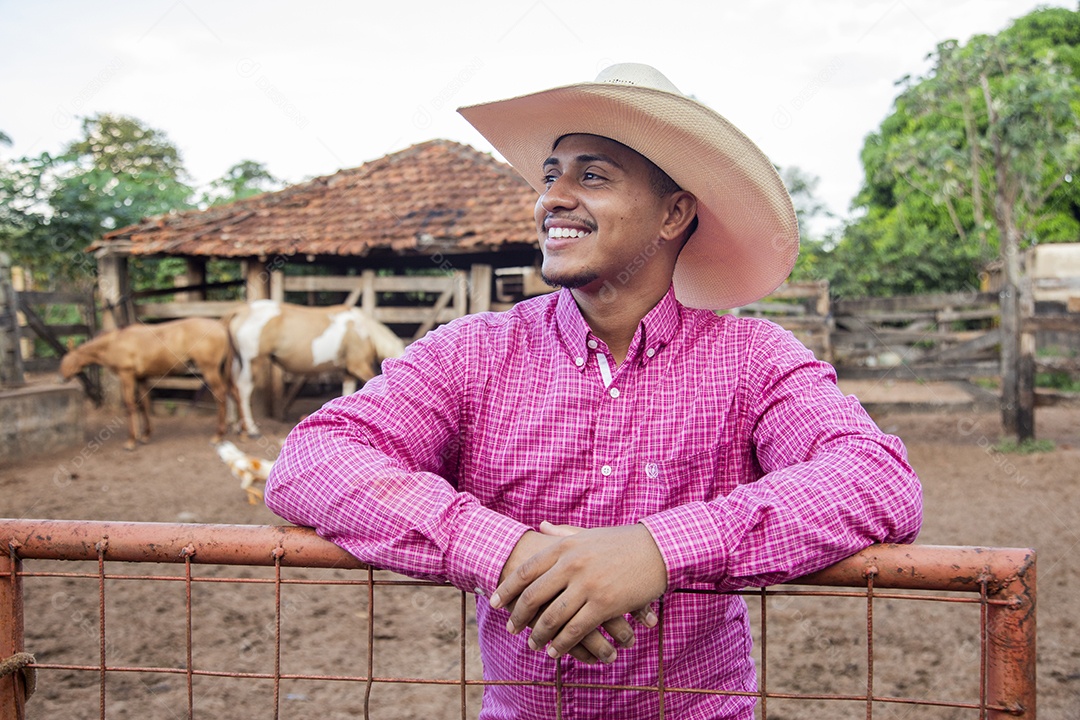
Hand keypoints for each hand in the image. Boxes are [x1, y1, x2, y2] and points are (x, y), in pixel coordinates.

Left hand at [492, 522, 667, 661]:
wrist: (659, 549)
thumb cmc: (623, 542)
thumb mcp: (589, 533)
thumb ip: (562, 533)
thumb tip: (539, 527)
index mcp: (565, 547)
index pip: (526, 570)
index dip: (506, 588)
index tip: (494, 602)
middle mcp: (571, 564)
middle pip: (533, 596)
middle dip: (518, 616)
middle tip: (511, 628)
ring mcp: (587, 585)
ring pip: (552, 617)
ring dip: (538, 635)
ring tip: (532, 645)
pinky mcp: (604, 604)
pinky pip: (575, 630)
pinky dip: (561, 644)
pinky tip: (555, 652)